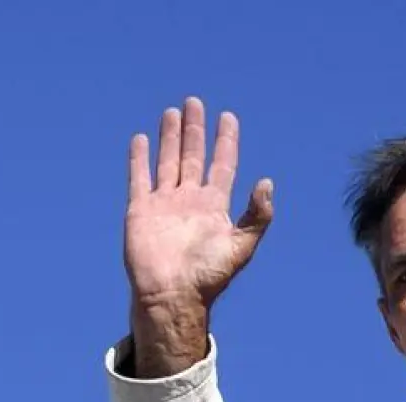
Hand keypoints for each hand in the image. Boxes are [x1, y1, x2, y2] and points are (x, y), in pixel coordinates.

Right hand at [122, 97, 273, 375]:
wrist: (173, 295)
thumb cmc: (209, 276)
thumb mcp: (241, 246)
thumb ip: (257, 215)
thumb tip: (267, 182)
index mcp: (214, 206)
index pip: (222, 164)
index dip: (225, 141)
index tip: (228, 117)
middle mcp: (190, 200)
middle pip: (193, 156)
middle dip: (195, 130)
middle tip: (195, 102)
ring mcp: (164, 203)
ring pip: (168, 161)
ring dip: (170, 137)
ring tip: (172, 112)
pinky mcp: (141, 210)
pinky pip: (139, 178)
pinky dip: (139, 158)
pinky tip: (140, 139)